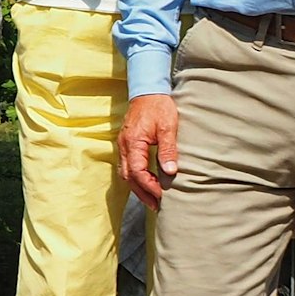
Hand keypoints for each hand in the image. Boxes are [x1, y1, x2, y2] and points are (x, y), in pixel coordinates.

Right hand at [118, 93, 179, 209]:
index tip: (162, 195)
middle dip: (142, 192)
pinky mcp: (127, 143)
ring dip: (138, 187)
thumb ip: (168, 150)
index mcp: (133, 142)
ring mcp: (123, 144)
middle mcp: (124, 145)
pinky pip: (127, 165)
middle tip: (156, 205)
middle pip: (128, 176)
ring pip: (125, 172)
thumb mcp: (168, 127)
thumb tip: (170, 172)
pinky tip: (146, 181)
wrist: (147, 90)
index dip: (149, 186)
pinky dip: (136, 177)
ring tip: (152, 198)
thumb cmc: (158, 107)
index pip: (137, 171)